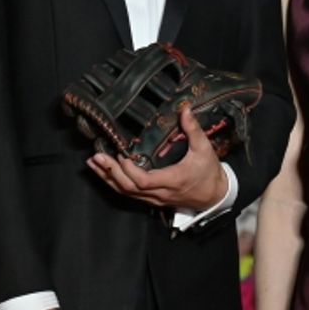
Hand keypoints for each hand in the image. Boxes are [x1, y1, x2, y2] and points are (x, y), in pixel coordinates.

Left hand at [86, 106, 225, 212]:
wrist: (215, 196)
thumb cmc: (209, 173)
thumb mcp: (204, 148)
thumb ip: (193, 129)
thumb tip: (185, 109)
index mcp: (172, 181)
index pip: (143, 181)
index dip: (129, 170)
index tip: (121, 155)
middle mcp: (160, 193)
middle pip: (128, 188)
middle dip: (110, 172)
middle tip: (97, 157)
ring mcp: (155, 199)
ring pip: (126, 193)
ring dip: (108, 179)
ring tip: (93, 164)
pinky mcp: (153, 200)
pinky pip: (130, 195)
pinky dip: (115, 184)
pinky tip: (105, 174)